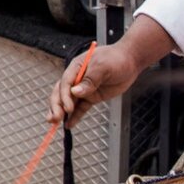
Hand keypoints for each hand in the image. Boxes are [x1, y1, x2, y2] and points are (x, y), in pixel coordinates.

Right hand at [49, 21, 168, 128]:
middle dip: (57, 106)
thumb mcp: (102, 66)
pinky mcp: (92, 97)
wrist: (129, 62)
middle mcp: (77, 79)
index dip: (64, 96)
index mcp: (76, 67)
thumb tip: (75, 92)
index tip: (67, 108)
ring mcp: (84, 89)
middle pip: (62, 93)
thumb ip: (90, 80)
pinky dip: (75, 117)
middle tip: (55, 118)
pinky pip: (81, 108)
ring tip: (54, 122)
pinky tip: (69, 125)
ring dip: (61, 112)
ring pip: (69, 102)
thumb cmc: (116, 59)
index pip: (65, 83)